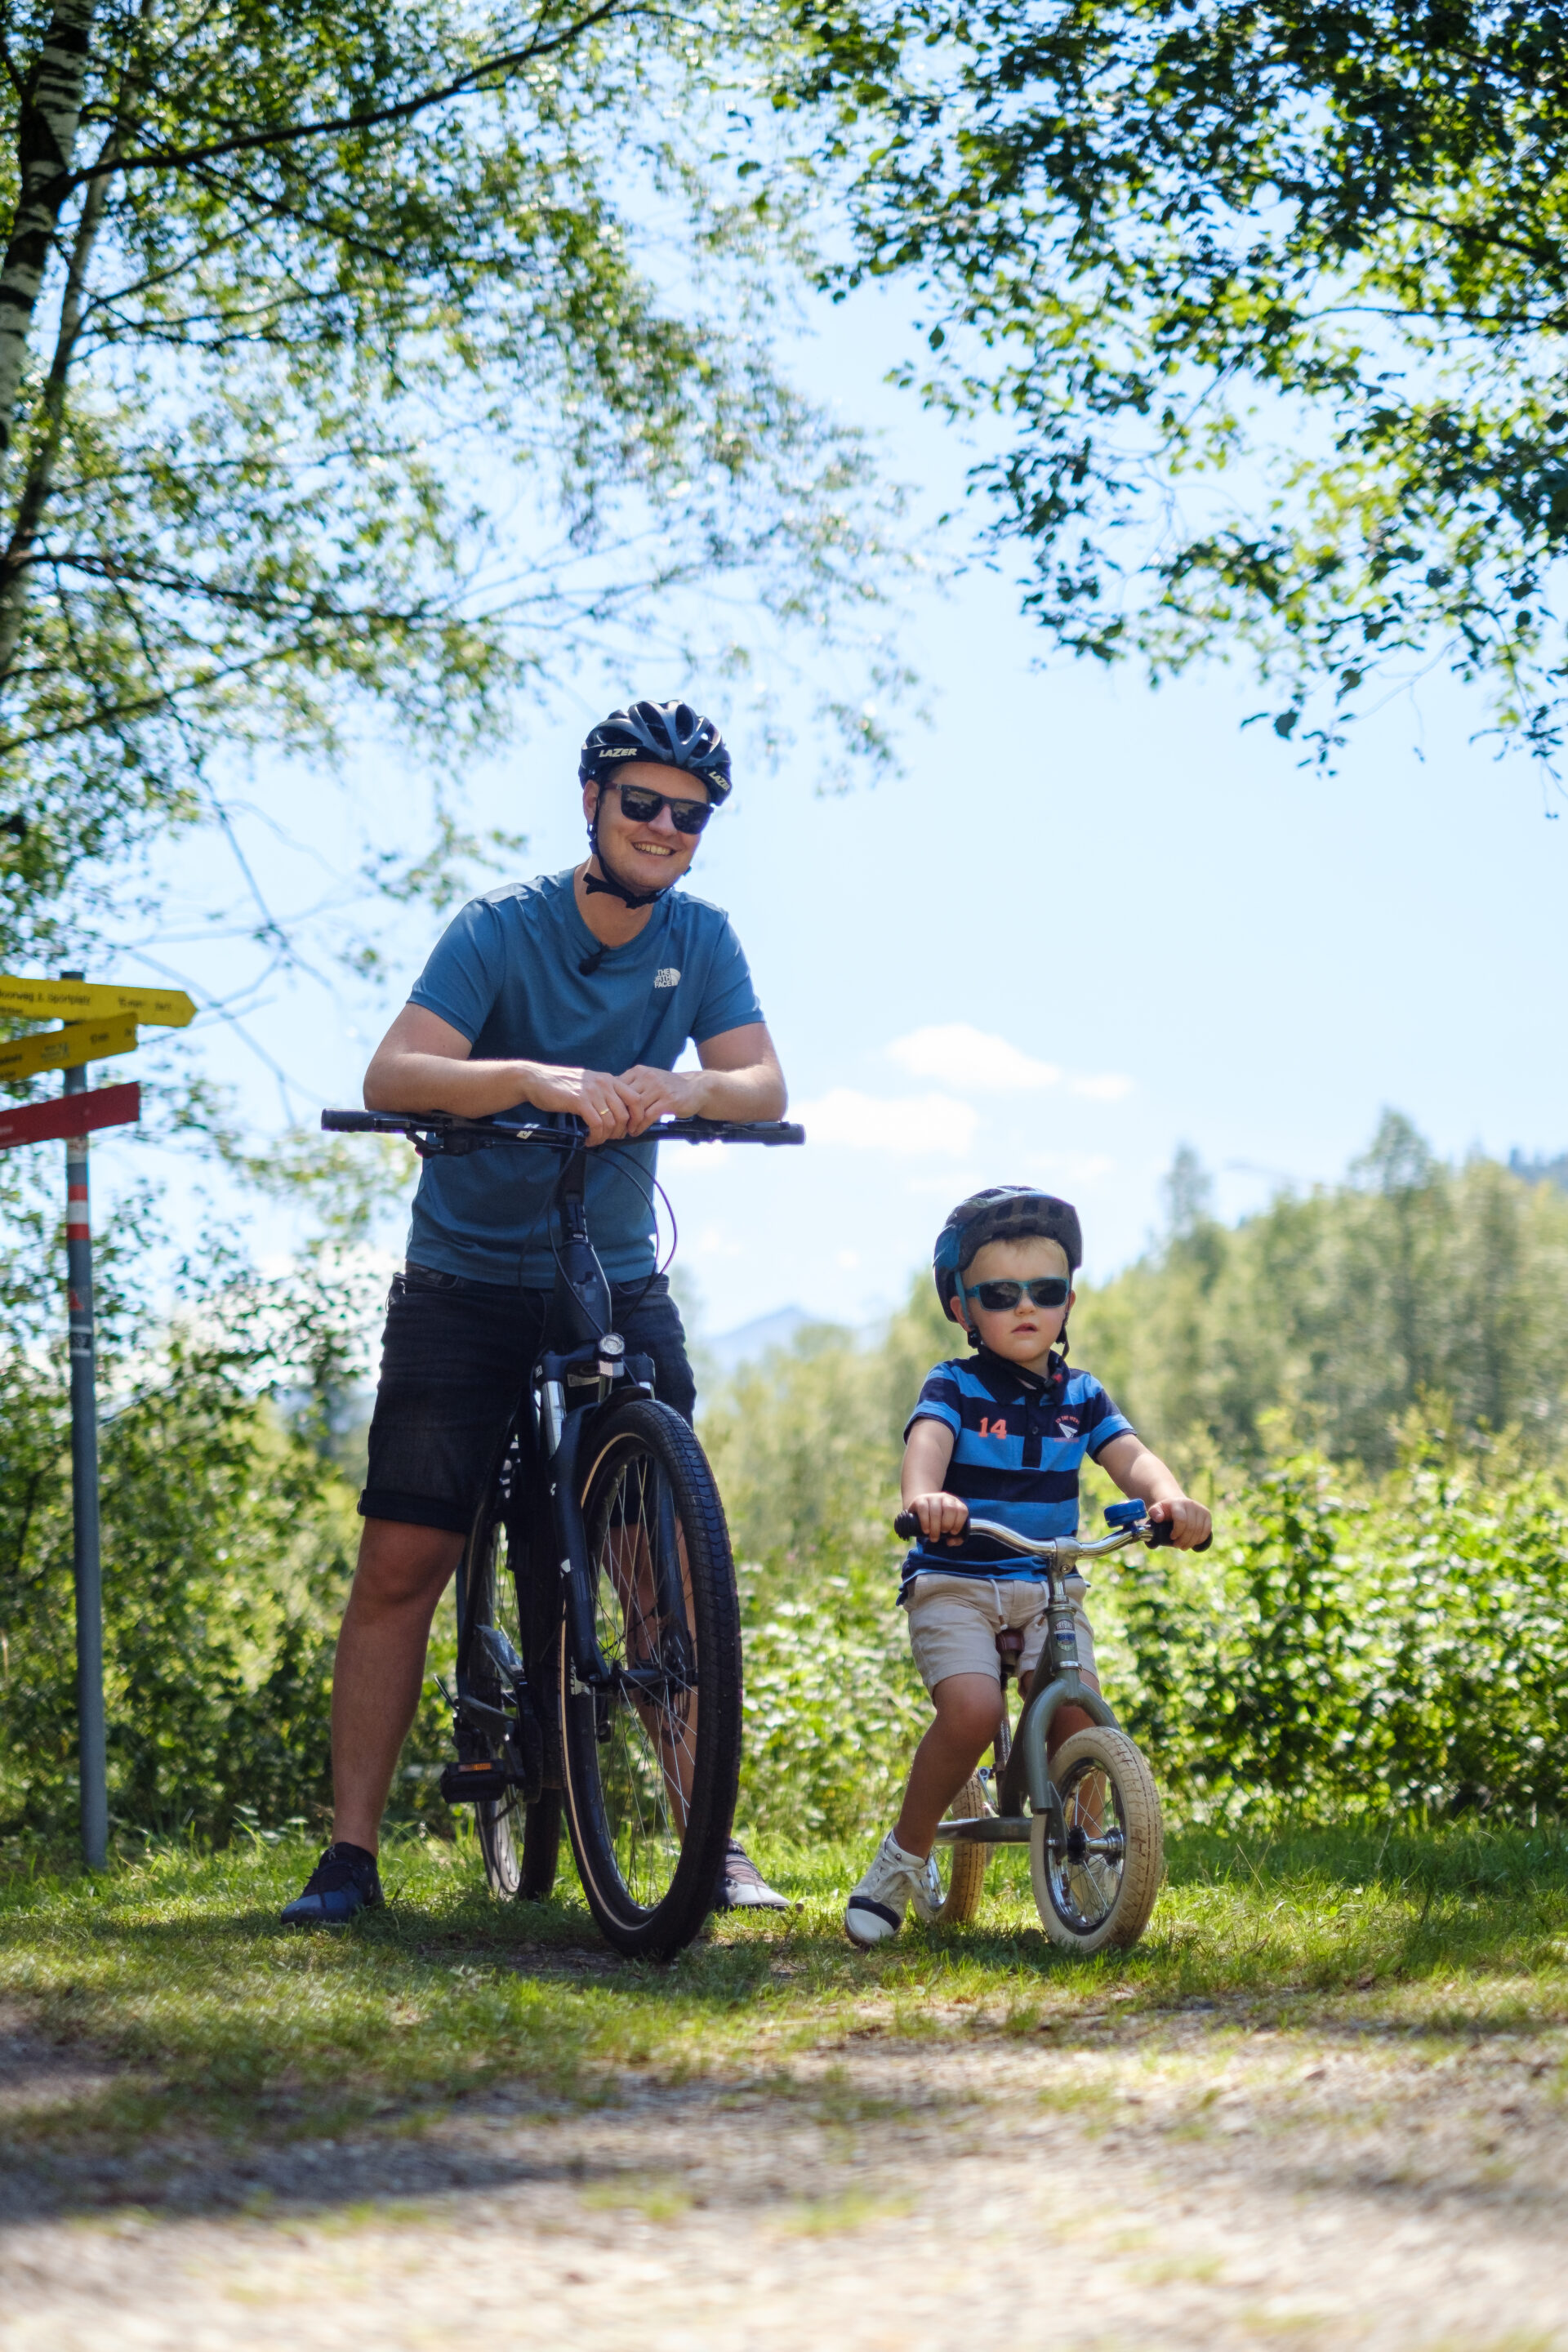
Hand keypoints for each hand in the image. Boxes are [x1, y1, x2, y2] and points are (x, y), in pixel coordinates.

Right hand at [522, 1063, 637, 1145]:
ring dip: (606, 1137)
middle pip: (625, 1114)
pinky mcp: (580, 1101)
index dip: (638, 1118)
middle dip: (620, 1132)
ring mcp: (592, 1092)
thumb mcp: (588, 1083)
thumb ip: (604, 1093)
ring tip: (597, 1140)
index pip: (635, 1099)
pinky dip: (595, 1137)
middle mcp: (604, 1083)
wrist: (536, 1080)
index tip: (631, 1129)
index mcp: (609, 1079)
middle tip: (611, 1138)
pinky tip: (588, 1140)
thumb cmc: (561, 1084)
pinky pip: (596, 1125)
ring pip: (611, 1122)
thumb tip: (617, 1114)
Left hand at [616, 1063, 704, 1134]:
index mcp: (639, 1071)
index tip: (609, 1115)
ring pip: (636, 1108)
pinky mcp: (668, 1101)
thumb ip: (632, 1086)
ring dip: (629, 1123)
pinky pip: (648, 1116)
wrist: (695, 1087)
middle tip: (615, 1126)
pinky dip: (640, 1126)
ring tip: (625, 1131)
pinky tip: (637, 1132)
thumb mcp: (649, 1079)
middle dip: (619, 1114)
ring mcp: (659, 1088)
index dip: (611, 1103)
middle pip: (625, 1098)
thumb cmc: (668, 1086)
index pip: (617, 1087)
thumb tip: (610, 1098)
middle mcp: (647, 1077)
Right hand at [907, 1490, 969, 1545]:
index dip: (959, 1523)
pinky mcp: (920, 1500)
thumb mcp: (948, 1529)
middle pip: (950, 1509)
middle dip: (947, 1524)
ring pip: (936, 1511)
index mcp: (956, 1503)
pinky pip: (923, 1509)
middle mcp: (945, 1498)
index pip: (962, 1510)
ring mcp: (932, 1497)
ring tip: (933, 1536)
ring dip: (935, 1527)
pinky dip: (925, 1522)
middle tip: (942, 1533)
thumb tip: (951, 1541)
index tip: (953, 1532)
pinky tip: (926, 1530)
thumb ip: (955, 1538)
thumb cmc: (938, 1522)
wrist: (920, 1512)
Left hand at [1147, 1496, 1211, 1548]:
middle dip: (1184, 1540)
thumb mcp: (1156, 1510)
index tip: (1171, 1537)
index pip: (1181, 1519)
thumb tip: (1159, 1518)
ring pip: (1199, 1530)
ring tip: (1183, 1546)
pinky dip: (1200, 1539)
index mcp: (1177, 1503)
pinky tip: (1193, 1543)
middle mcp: (1191, 1504)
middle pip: (1191, 1527)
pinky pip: (1207, 1530)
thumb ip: (1154, 1513)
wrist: (1176, 1504)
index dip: (1177, 1531)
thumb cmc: (1164, 1511)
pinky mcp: (1207, 1514)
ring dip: (1191, 1542)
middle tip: (1177, 1546)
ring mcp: (1200, 1509)